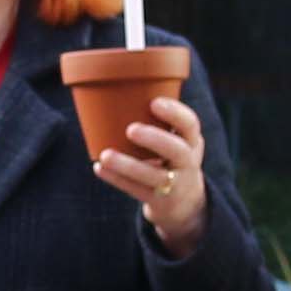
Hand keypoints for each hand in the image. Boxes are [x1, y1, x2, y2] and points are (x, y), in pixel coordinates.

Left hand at [96, 97, 208, 250]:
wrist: (184, 204)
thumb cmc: (170, 158)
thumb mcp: (175, 139)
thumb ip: (155, 121)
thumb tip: (114, 86)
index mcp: (191, 141)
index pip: (190, 124)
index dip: (174, 113)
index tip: (154, 102)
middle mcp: (188, 162)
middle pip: (177, 151)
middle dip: (155, 139)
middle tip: (131, 129)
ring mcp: (175, 185)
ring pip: (154, 176)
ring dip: (128, 165)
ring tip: (105, 155)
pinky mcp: (160, 203)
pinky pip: (136, 191)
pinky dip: (116, 179)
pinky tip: (99, 168)